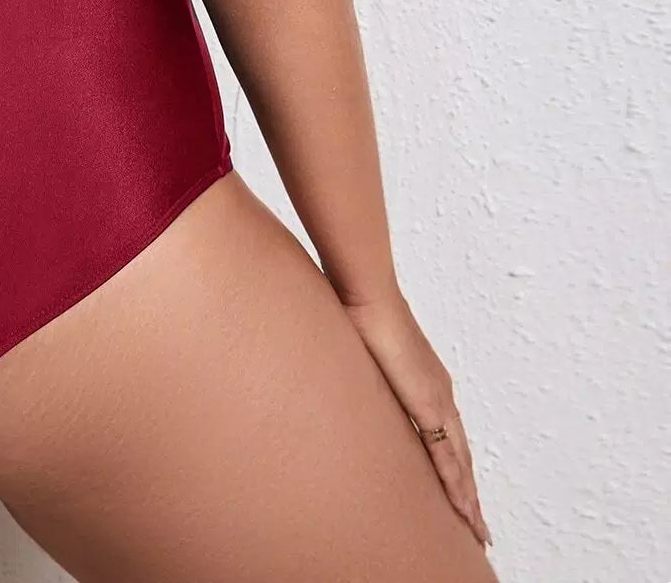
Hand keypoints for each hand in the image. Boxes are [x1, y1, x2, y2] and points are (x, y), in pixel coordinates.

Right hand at [339, 287, 491, 548]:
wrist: (368, 295)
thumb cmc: (361, 311)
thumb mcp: (362, 351)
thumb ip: (362, 369)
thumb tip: (344, 374)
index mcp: (427, 381)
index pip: (446, 433)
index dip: (455, 465)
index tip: (460, 492)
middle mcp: (440, 392)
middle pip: (460, 454)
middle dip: (468, 491)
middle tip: (478, 525)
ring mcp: (438, 400)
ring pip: (460, 462)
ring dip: (468, 497)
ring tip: (476, 527)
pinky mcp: (429, 407)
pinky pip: (448, 457)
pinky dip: (458, 485)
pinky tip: (464, 509)